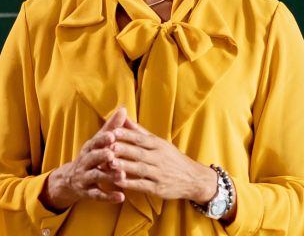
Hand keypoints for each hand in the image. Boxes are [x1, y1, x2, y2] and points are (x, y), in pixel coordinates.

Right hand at [39, 107, 130, 210]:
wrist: (70, 180)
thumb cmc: (91, 156)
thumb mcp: (98, 142)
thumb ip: (111, 127)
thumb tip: (123, 108)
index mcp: (89, 148)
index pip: (95, 141)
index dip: (103, 139)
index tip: (113, 135)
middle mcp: (85, 162)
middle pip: (92, 158)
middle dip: (102, 156)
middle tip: (113, 154)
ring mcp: (85, 177)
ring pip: (96, 176)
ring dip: (108, 175)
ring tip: (122, 175)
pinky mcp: (88, 192)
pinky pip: (98, 195)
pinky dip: (109, 196)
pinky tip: (121, 197)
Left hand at [105, 113, 229, 219]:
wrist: (194, 179)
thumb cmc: (172, 159)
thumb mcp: (159, 143)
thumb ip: (140, 131)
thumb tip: (124, 115)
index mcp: (159, 145)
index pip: (142, 138)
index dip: (127, 135)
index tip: (113, 131)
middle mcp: (159, 158)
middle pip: (140, 152)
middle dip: (125, 149)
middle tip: (109, 145)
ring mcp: (159, 174)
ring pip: (140, 169)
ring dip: (126, 166)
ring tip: (111, 163)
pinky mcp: (158, 188)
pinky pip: (142, 185)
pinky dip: (131, 183)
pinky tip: (118, 181)